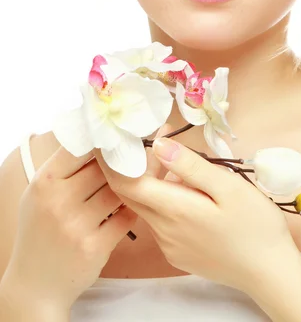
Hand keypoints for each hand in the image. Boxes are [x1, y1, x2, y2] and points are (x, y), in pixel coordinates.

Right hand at [2, 142, 137, 311]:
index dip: (102, 140)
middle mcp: (58, 202)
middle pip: (104, 167)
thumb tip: (99, 136)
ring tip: (146, 172)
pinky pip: (127, 215)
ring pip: (120, 189)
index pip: (80, 147)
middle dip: (124, 159)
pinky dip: (136, 206)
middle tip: (141, 149)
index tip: (118, 134)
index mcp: (45, 183)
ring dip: (136, 180)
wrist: (36, 283)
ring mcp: (77, 226)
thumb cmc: (41, 230)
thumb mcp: (41, 193)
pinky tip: (140, 200)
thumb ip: (65, 167)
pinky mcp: (95, 247)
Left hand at [94, 134, 295, 294]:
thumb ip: (190, 166)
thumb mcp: (228, 187)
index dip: (112, 160)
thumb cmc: (255, 225)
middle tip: (154, 134)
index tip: (112, 137)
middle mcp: (162, 230)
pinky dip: (164, 198)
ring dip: (153, 180)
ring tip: (178, 157)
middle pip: (132, 193)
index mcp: (173, 210)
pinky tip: (188, 188)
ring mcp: (169, 244)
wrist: (270, 273)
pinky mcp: (178, 253)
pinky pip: (161, 220)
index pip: (124, 183)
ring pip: (148, 205)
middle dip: (134, 163)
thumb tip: (157, 145)